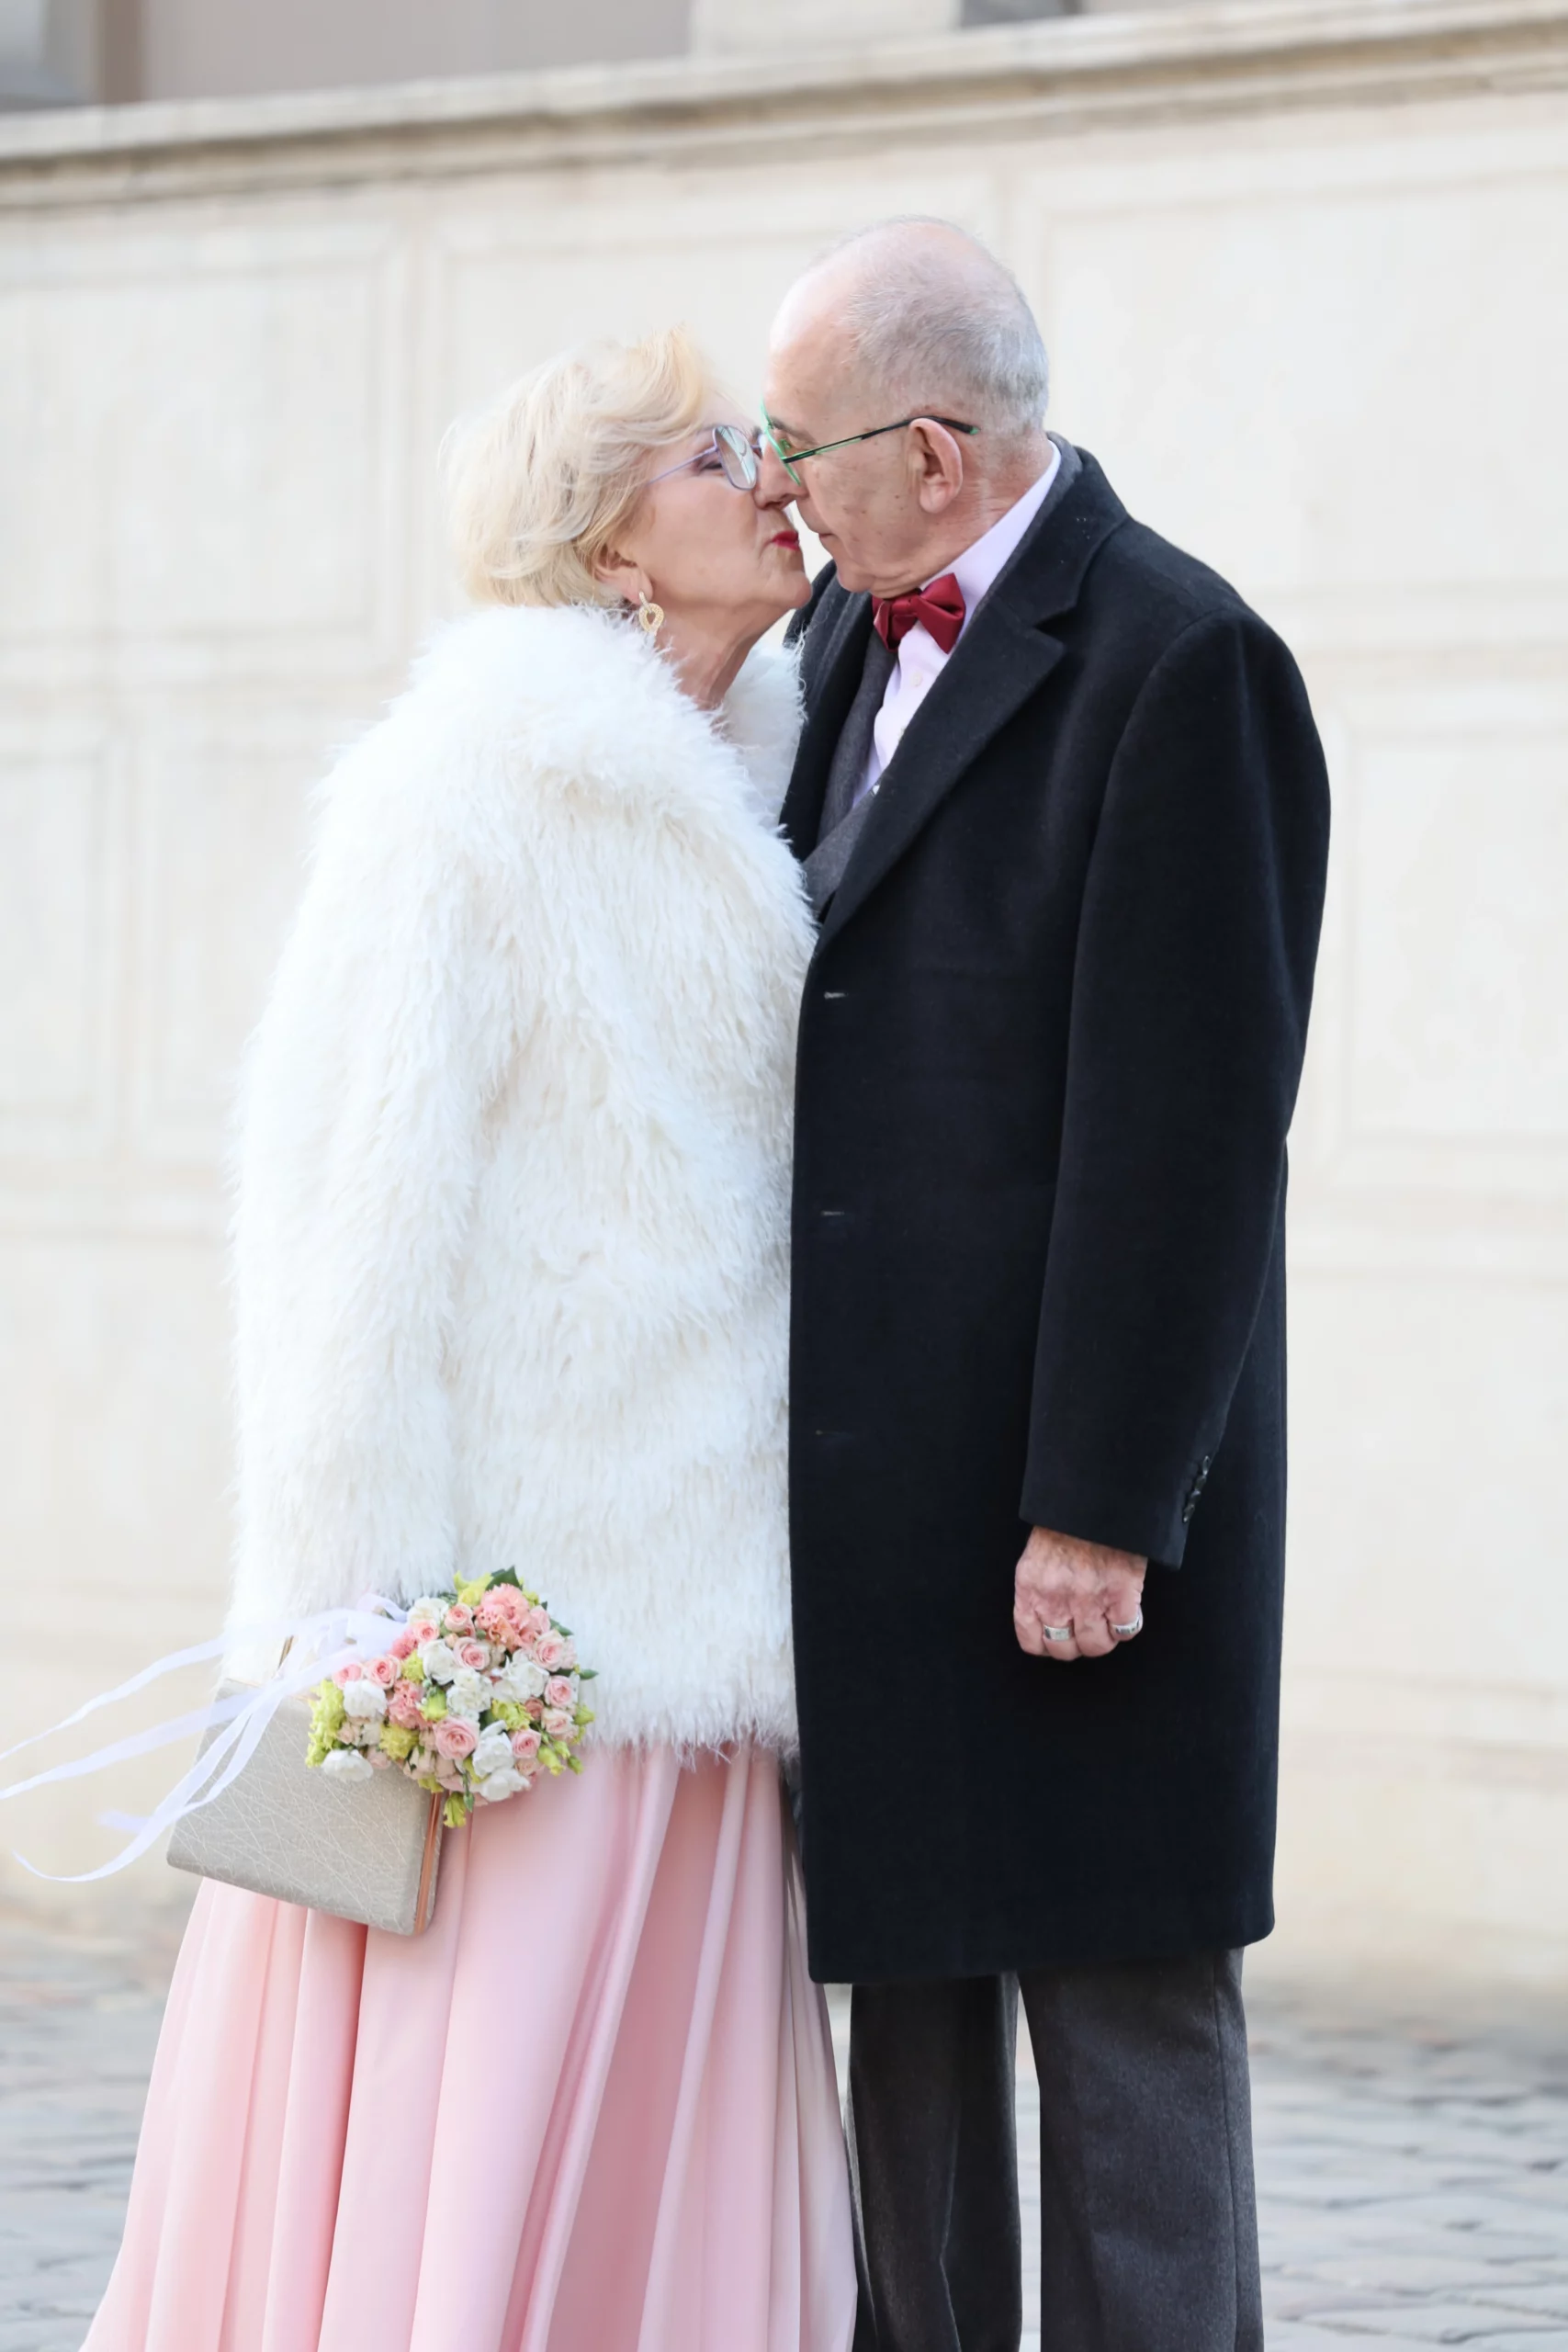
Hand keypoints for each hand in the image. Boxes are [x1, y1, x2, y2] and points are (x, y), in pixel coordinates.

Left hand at [1013, 1527, 1146, 1662]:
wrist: (1095, 1498)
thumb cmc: (1065, 1524)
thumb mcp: (1036, 1558)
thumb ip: (1038, 1591)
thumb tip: (1046, 1621)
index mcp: (1030, 1590)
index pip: (1031, 1641)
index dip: (1047, 1644)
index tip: (1059, 1637)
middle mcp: (1056, 1601)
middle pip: (1065, 1650)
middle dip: (1077, 1643)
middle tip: (1087, 1627)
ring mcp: (1089, 1601)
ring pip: (1097, 1646)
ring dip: (1104, 1637)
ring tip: (1108, 1620)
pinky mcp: (1121, 1596)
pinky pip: (1126, 1631)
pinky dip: (1128, 1624)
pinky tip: (1126, 1609)